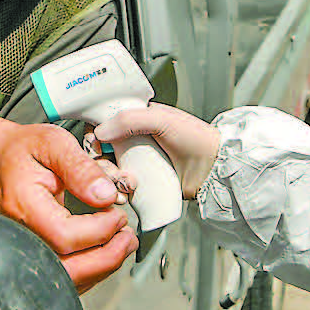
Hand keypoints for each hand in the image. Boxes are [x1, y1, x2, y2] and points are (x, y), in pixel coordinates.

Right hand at [0, 124, 138, 295]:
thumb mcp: (54, 143)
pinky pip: (67, 275)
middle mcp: (21, 235)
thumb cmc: (26, 151)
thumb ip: (80, 167)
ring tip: (123, 242)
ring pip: (69, 279)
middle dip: (107, 258)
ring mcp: (28, 249)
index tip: (117, 214)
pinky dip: (92, 268)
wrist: (5, 160)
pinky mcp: (39, 255)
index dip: (98, 230)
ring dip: (103, 266)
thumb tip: (105, 196)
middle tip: (128, 238)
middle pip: (66, 269)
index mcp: (23, 206)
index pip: (64, 235)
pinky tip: (107, 249)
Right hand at [94, 104, 221, 197]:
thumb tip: (100, 130)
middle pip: (100, 151)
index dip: (95, 135)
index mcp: (136, 120)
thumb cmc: (196, 139)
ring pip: (107, 171)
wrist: (213, 170)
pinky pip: (120, 187)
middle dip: (101, 162)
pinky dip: (119, 190)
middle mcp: (133, 142)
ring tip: (127, 181)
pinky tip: (129, 190)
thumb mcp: (162, 119)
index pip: (104, 124)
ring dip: (110, 178)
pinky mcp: (141, 183)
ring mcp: (136, 163)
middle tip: (112, 168)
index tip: (95, 144)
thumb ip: (129, 119)